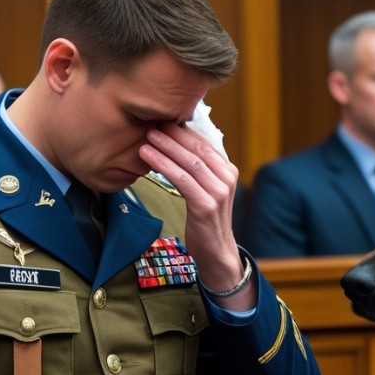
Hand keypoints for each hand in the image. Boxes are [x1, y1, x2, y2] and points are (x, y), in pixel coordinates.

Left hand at [140, 125, 254, 309]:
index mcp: (228, 171)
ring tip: (146, 137)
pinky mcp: (206, 205)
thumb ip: (198, 171)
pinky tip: (147, 157)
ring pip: (188, 162)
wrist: (217, 253)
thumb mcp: (206, 191)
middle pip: (196, 149)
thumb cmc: (206, 221)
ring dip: (164, 147)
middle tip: (151, 124)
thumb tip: (176, 147)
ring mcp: (218, 192)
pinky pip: (181, 179)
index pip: (203, 144)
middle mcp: (226, 178)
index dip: (182, 131)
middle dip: (172, 135)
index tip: (162, 121)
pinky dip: (163, 165)